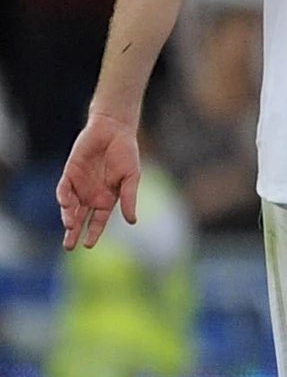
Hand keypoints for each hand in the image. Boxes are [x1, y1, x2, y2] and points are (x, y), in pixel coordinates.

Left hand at [57, 111, 141, 249]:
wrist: (113, 130)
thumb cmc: (126, 153)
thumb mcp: (132, 178)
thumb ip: (129, 198)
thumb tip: (133, 221)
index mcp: (107, 198)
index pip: (98, 221)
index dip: (93, 233)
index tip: (88, 245)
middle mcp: (91, 195)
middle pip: (80, 218)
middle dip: (74, 232)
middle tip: (69, 246)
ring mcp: (79, 185)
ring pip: (70, 207)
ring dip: (69, 217)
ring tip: (70, 226)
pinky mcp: (69, 173)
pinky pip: (63, 189)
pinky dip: (63, 198)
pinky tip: (66, 204)